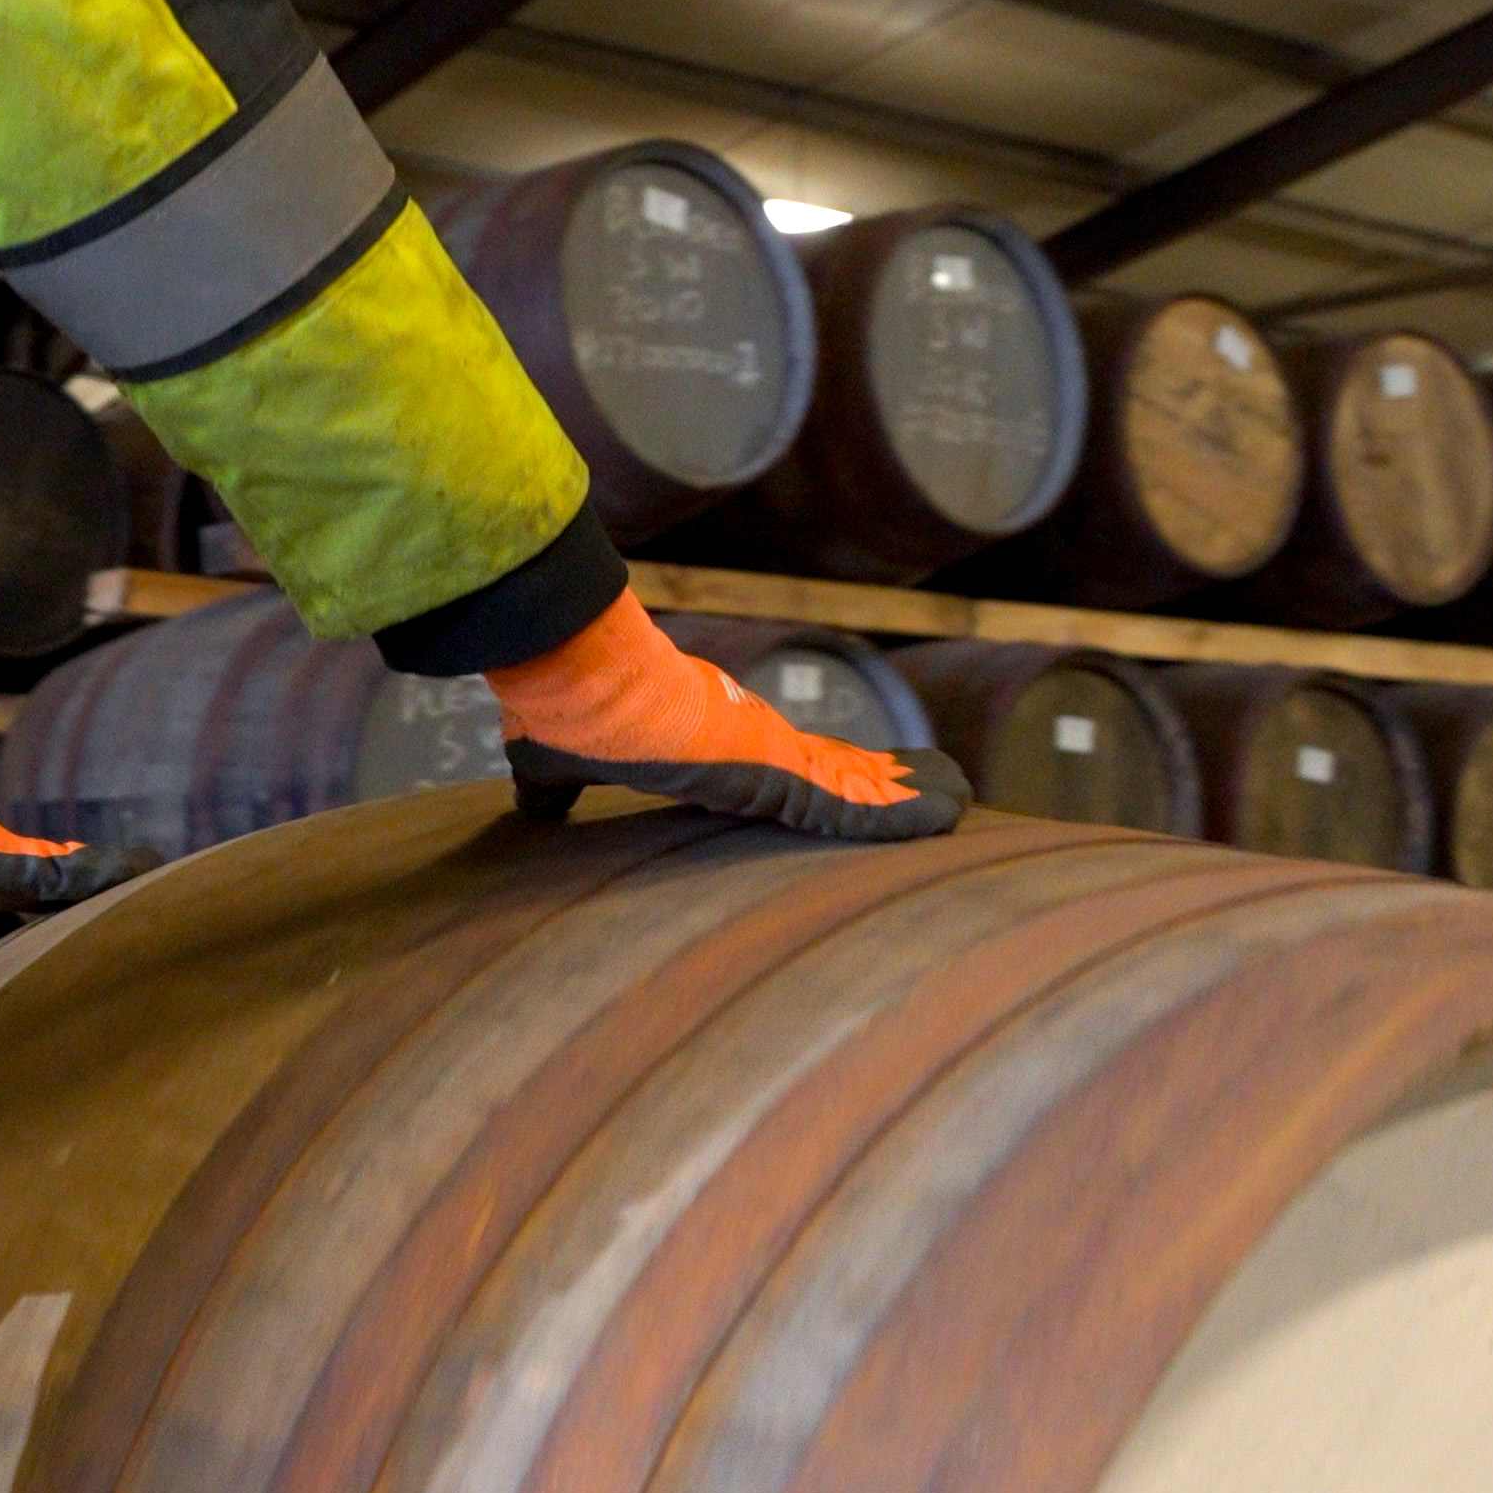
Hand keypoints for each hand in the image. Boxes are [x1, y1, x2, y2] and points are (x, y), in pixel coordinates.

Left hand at [0, 747, 160, 975]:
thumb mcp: (4, 866)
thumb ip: (64, 876)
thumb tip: (140, 868)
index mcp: (22, 871)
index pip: (77, 891)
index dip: (106, 905)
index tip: (141, 927)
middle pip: (35, 917)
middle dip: (56, 942)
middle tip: (82, 979)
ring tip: (19, 998)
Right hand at [484, 594, 966, 840]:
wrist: (578, 679)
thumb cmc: (569, 712)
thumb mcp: (556, 763)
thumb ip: (554, 791)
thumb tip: (532, 810)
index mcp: (709, 744)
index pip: (778, 764)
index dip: (819, 775)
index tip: (852, 781)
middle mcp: (750, 741)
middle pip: (833, 767)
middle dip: (881, 783)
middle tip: (933, 791)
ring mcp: (770, 753)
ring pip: (856, 780)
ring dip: (906, 796)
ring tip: (959, 801)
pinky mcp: (778, 768)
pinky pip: (853, 799)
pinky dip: (901, 811)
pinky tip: (945, 813)